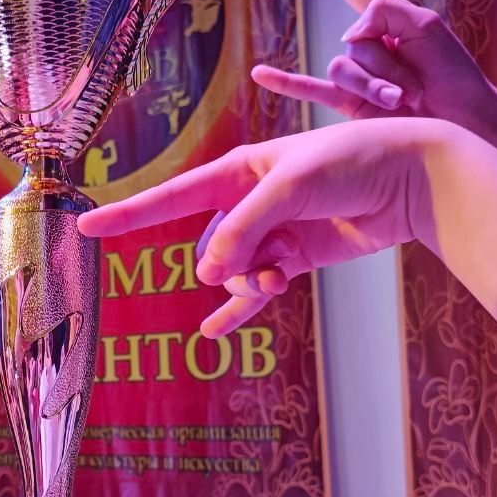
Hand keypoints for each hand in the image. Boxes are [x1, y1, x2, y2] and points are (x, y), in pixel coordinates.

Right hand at [78, 118, 437, 336]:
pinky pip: (256, 292)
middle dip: (229, 263)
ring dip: (250, 284)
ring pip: (235, 273)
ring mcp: (272, 233)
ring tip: (279, 279)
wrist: (410, 177)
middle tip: (265, 264)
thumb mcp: (288, 188)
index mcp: (237, 170)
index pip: (171, 196)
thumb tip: (208, 274)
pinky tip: (211, 334)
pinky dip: (237, 313)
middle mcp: (248, 202)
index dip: (128, 214)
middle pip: (211, 247)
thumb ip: (245, 229)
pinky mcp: (297, 259)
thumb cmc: (349, 163)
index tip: (85, 227)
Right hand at [251, 0, 496, 166]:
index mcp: (388, 20)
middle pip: (354, 41)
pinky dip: (285, 83)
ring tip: (404, 100)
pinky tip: (259, 74)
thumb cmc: (452, 74)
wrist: (461, 122)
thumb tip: (346, 36)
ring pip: (342, 70)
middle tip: (417, 80)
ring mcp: (358, 75)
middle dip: (387, 63)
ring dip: (374, 86)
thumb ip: (383, 13)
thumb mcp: (425, 27)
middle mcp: (369, 45)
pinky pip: (311, 89)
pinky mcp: (350, 103)